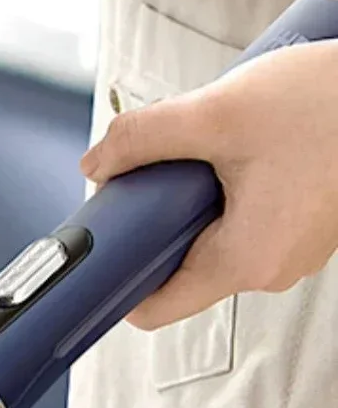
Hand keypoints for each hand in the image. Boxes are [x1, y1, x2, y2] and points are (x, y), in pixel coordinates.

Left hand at [80, 39, 337, 329]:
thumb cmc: (332, 102)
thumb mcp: (218, 112)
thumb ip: (143, 139)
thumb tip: (95, 164)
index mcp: (247, 259)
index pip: (154, 305)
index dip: (114, 279)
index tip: (93, 252)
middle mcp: (272, 267)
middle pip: (177, 262)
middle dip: (157, 216)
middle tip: (161, 165)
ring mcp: (292, 248)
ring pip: (211, 233)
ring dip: (196, 192)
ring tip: (217, 143)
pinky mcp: (305, 223)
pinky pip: (245, 216)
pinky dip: (230, 185)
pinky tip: (244, 144)